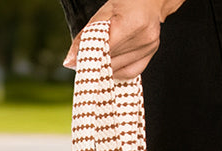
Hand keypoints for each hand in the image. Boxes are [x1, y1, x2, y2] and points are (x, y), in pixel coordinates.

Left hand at [64, 0, 185, 78]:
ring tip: (101, 58)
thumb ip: (84, 38)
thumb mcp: (102, 15)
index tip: (79, 63)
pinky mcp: (152, 52)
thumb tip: (69, 63)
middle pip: (111, 62)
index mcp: (131, 24)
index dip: (90, 59)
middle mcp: (144, 37)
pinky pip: (130, 73)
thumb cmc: (124, 4)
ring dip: (106, 68)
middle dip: (97, 63)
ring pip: (118, 69)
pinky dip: (118, 72)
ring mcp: (150, 46)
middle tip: (87, 61)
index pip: (104, 51)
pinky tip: (112, 65)